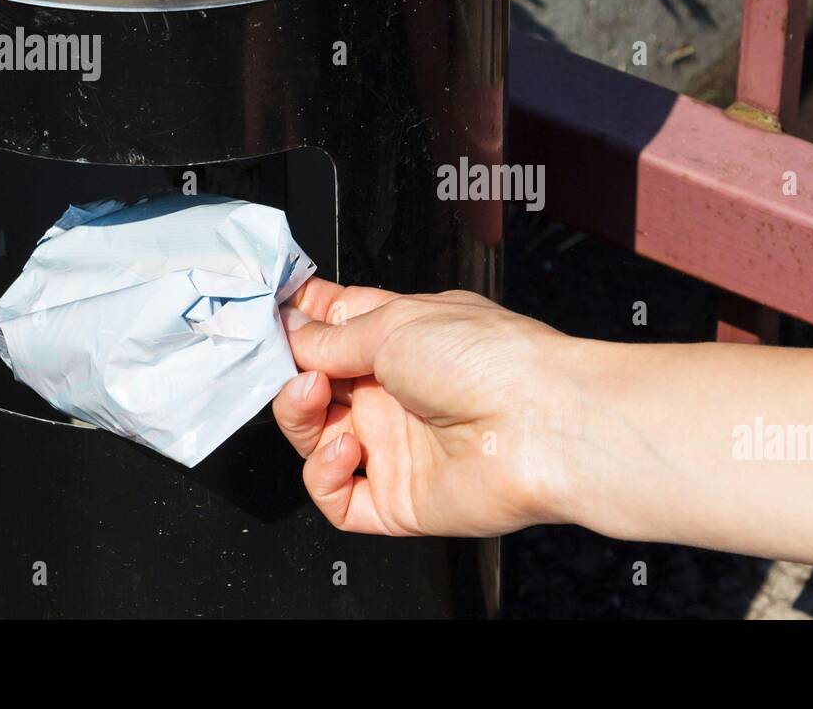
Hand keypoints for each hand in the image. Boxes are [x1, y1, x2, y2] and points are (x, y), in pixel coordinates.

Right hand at [272, 278, 584, 536]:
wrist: (541, 424)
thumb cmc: (492, 359)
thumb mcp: (395, 322)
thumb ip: (333, 335)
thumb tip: (292, 334)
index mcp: (403, 338)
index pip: (337, 328)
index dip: (302, 321)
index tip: (271, 316)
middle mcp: (398, 390)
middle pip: (316, 384)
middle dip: (290, 370)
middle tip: (284, 359)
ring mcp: (396, 444)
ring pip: (315, 437)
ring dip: (298, 415)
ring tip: (312, 395)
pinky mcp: (396, 497)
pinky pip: (337, 495)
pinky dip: (324, 472)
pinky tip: (344, 448)